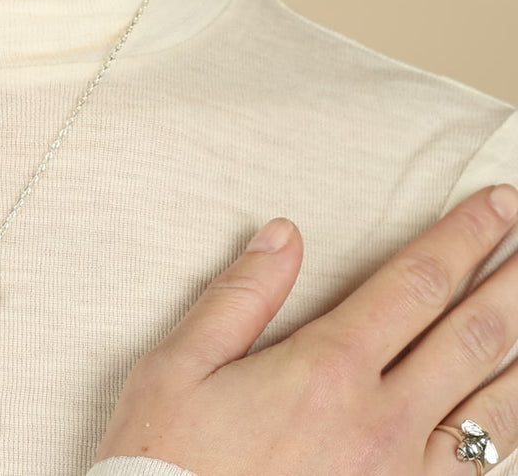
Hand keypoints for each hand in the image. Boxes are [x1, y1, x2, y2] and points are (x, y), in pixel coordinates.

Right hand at [94, 185, 517, 474]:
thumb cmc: (168, 460)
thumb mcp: (181, 365)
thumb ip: (240, 295)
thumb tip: (284, 233)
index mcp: (328, 370)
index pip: (416, 284)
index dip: (464, 236)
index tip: (498, 202)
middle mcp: (382, 423)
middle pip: (471, 336)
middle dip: (512, 279)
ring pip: (495, 410)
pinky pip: (478, 473)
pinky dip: (506, 432)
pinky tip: (513, 411)